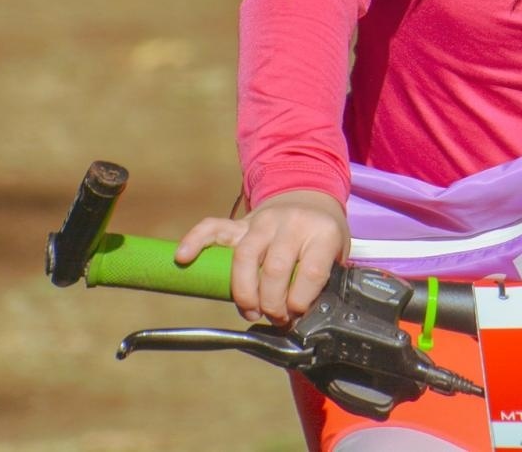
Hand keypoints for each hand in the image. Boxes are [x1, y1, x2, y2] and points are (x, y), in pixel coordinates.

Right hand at [175, 189, 348, 326]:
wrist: (309, 199)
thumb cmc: (321, 236)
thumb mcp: (337, 256)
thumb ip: (325, 284)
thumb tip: (308, 322)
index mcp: (322, 233)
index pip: (309, 272)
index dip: (299, 301)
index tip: (295, 315)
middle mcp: (292, 223)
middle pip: (274, 268)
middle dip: (271, 303)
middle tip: (274, 317)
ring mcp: (263, 221)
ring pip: (245, 256)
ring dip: (244, 292)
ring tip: (250, 311)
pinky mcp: (241, 223)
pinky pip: (213, 228)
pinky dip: (195, 241)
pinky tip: (184, 258)